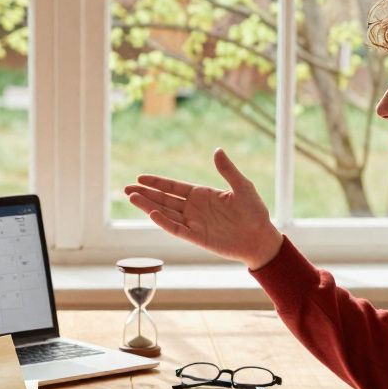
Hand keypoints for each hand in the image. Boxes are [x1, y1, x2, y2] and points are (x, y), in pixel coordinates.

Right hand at [124, 148, 283, 269]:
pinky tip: (152, 214)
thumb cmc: (255, 212)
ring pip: (165, 213)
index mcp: (202, 195)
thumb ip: (228, 170)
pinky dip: (164, 222)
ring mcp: (194, 223)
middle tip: (126, 189)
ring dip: (149, 206)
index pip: (173, 187)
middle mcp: (194, 208)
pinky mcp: (197, 237)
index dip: (157, 182)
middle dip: (146, 194)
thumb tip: (217, 150)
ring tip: (132, 198)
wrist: (261, 238)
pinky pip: (176, 229)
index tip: (140, 178)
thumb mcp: (243, 187)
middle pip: (164, 200)